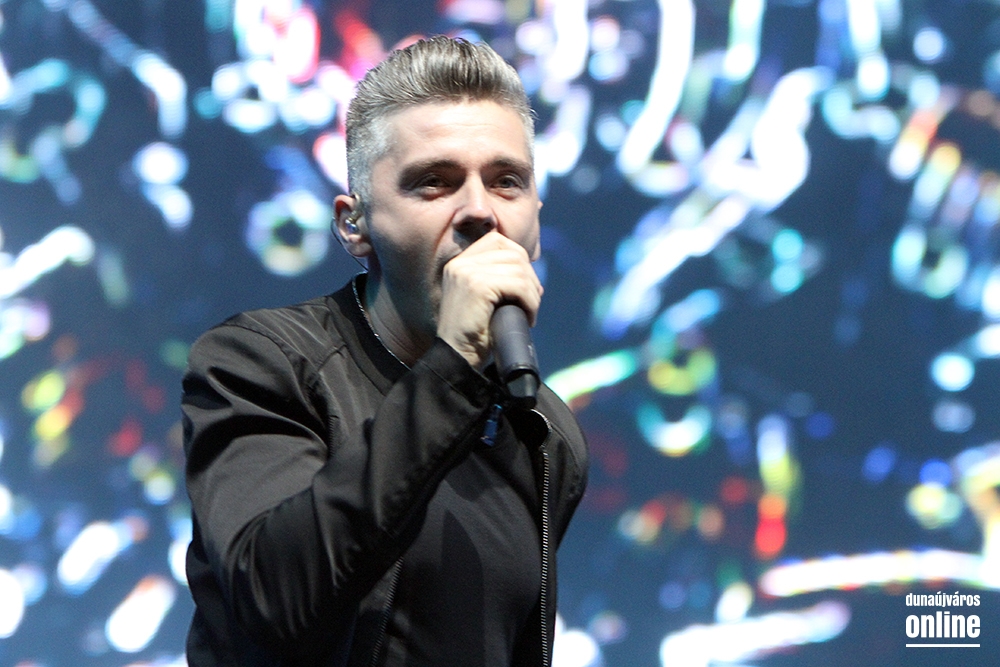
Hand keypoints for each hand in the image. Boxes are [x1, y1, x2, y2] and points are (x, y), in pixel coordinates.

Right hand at [437, 231, 542, 368]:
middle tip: (532, 301)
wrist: (457, 358)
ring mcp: (467, 273)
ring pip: (519, 269)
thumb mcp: (483, 299)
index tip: (525, 285)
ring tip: (529, 312)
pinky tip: (528, 317)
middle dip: (530, 277)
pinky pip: (518, 285)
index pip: (497, 241)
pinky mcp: (477, 286)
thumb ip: (496, 278)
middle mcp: (460, 263)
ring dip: (532, 293)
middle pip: (512, 253)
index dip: (519, 258)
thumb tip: (530, 270)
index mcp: (459, 263)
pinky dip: (530, 302)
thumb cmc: (474, 334)